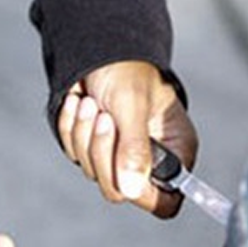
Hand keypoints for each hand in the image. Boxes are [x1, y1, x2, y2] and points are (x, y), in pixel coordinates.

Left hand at [57, 60, 198, 217]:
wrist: (98, 45)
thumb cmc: (126, 67)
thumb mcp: (131, 105)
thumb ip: (134, 149)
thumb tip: (132, 189)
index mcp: (175, 151)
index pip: (166, 201)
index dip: (144, 193)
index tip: (123, 165)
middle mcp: (151, 159)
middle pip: (120, 189)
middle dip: (103, 152)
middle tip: (102, 116)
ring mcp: (120, 154)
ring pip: (93, 171)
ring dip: (84, 135)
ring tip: (89, 103)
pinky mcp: (94, 147)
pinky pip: (75, 154)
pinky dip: (71, 128)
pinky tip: (77, 103)